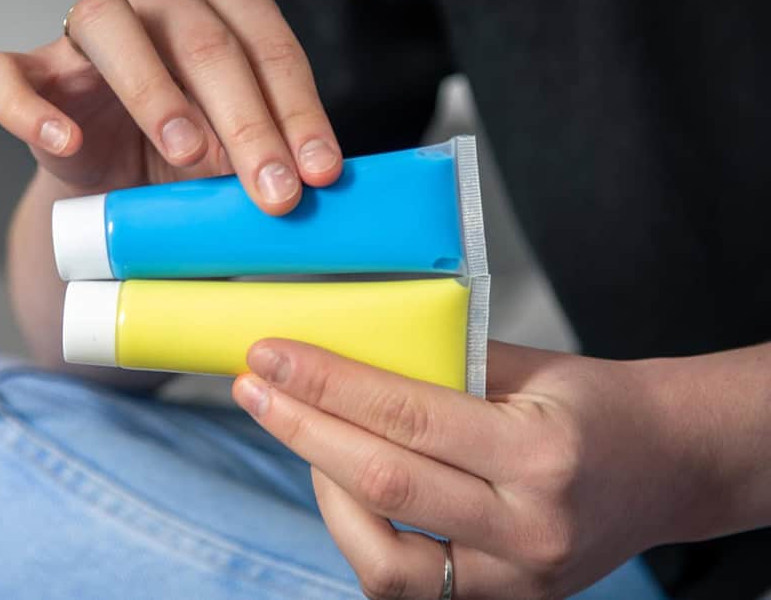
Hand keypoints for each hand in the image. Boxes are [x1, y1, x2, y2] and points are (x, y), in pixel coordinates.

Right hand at [0, 0, 342, 212]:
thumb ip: (269, 158)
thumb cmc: (184, 162)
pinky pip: (8, 75)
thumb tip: (314, 188)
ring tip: (188, 155)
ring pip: (108, 26)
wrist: (110, 194)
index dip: (298, 110)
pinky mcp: (29, 72)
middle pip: (202, 38)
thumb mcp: (237, 156)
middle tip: (272, 190)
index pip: (267, 43)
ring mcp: (84, 32)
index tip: (319, 174)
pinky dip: (30, 108)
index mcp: (220, 4)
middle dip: (247, 119)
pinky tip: (64, 143)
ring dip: (153, 91)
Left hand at [231, 340, 702, 598]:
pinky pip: (404, 584)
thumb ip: (441, 363)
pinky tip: (345, 487)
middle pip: (382, 485)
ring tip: (306, 439)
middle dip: (301, 431)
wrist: (668, 467)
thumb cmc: (596, 407)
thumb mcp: (528, 368)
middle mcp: (529, 528)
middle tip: (253, 388)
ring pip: (382, 560)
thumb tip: (342, 344)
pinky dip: (360, 536)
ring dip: (325, 494)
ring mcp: (516, 582)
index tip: (270, 354)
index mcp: (541, 455)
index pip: (406, 416)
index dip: (326, 383)